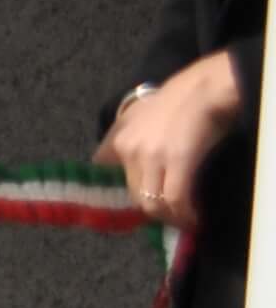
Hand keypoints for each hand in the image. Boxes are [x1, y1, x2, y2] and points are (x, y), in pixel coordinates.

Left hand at [104, 48, 247, 234]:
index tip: (144, 204)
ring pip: (152, 203)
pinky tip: (194, 218)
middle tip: (172, 216)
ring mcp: (151, 156)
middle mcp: (129, 150)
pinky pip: (175, 199)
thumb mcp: (137, 116)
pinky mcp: (177, 161)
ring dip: (170, 217)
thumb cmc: (176, 99)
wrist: (203, 87)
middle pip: (134, 196)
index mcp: (118, 140)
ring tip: (185, 220)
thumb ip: (122, 138)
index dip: (125, 195)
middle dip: (154, 211)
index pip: (107, 177)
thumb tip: (105, 164)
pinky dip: (184, 214)